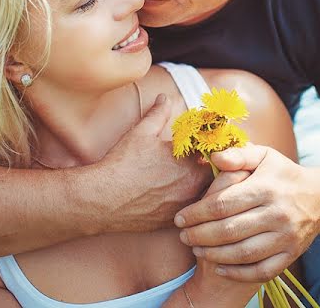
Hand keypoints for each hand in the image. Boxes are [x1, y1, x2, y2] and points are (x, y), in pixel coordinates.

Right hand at [94, 95, 211, 233]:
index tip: (208, 142)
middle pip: (216, 176)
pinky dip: (190, 204)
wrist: (103, 198)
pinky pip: (192, 212)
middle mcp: (193, 186)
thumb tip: (164, 97)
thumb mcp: (142, 132)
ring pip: (206, 196)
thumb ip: (158, 113)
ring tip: (189, 179)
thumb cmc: (123, 164)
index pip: (216, 152)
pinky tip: (176, 196)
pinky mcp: (174, 221)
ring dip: (202, 186)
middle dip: (212, 167)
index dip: (212, 146)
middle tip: (204, 161)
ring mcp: (185, 206)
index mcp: (191, 162)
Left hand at [175, 144, 319, 282]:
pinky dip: (238, 272)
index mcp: (267, 188)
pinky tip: (218, 266)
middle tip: (182, 235)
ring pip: (243, 253)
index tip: (179, 217)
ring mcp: (286, 238)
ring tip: (195, 248)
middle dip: (200, 235)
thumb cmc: (281, 174)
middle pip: (230, 230)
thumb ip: (237, 154)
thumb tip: (214, 157)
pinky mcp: (291, 255)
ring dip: (213, 254)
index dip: (197, 213)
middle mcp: (278, 214)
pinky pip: (262, 271)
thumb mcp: (263, 156)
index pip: (223, 204)